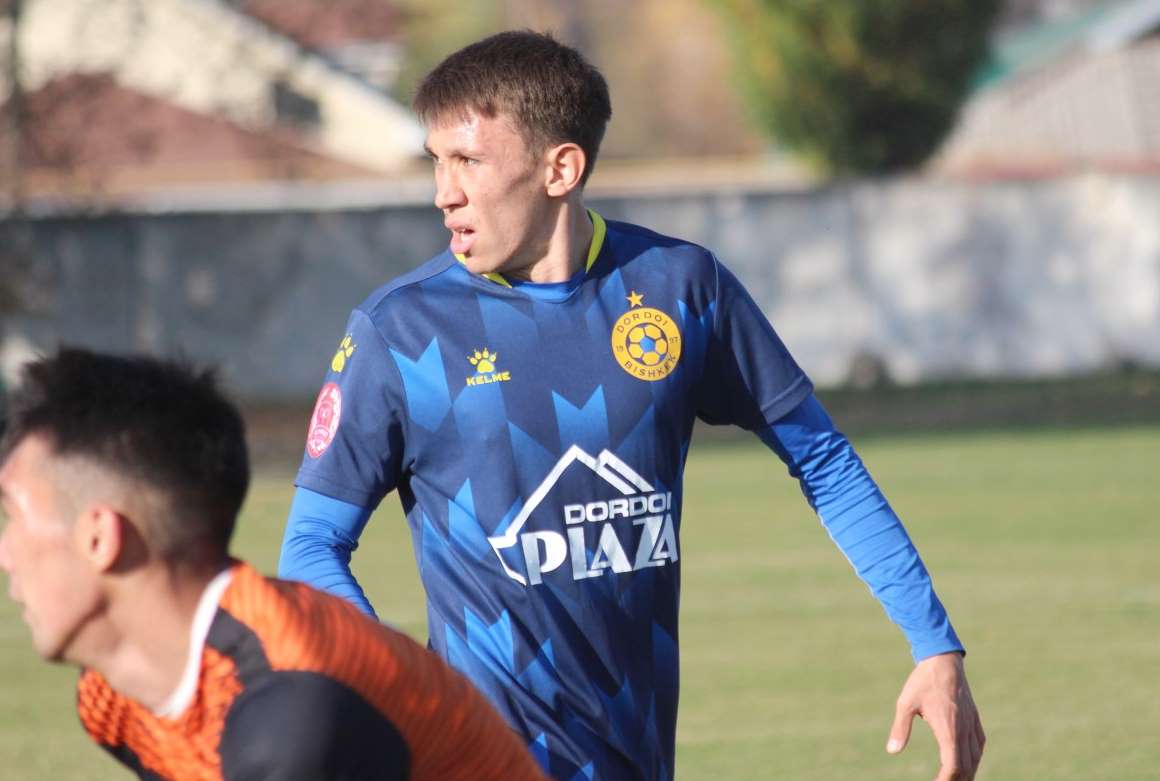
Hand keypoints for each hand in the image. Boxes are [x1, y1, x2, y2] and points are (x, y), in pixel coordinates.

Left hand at [887, 652, 984, 779]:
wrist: (943, 660)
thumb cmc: (922, 681)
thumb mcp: (906, 703)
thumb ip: (900, 728)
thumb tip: (891, 751)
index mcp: (949, 729)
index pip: (953, 766)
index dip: (946, 780)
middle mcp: (964, 729)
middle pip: (967, 766)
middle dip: (957, 780)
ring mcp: (971, 723)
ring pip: (976, 757)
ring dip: (968, 771)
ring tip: (956, 779)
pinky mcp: (974, 716)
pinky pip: (979, 743)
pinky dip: (975, 757)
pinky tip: (969, 761)